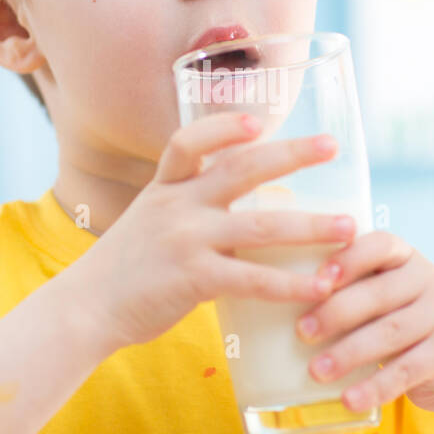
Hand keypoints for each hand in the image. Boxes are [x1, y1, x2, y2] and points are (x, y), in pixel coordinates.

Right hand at [78, 111, 358, 350]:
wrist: (84, 310)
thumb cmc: (126, 271)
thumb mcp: (149, 223)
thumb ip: (189, 211)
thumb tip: (241, 212)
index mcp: (164, 188)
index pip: (188, 141)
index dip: (222, 126)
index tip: (257, 122)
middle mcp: (175, 205)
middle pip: (241, 169)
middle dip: (292, 155)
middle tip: (332, 146)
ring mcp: (184, 240)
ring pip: (261, 226)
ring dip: (311, 226)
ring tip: (349, 227)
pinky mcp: (192, 279)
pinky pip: (253, 278)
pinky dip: (291, 283)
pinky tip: (320, 288)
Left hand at [293, 233, 433, 415]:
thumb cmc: (394, 320)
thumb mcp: (379, 295)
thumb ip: (348, 289)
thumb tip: (281, 298)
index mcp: (406, 256)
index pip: (380, 245)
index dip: (349, 258)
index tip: (319, 277)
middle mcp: (430, 279)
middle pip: (380, 293)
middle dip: (336, 313)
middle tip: (302, 333)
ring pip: (390, 332)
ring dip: (349, 353)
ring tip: (316, 371)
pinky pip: (406, 370)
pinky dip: (375, 387)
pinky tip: (349, 399)